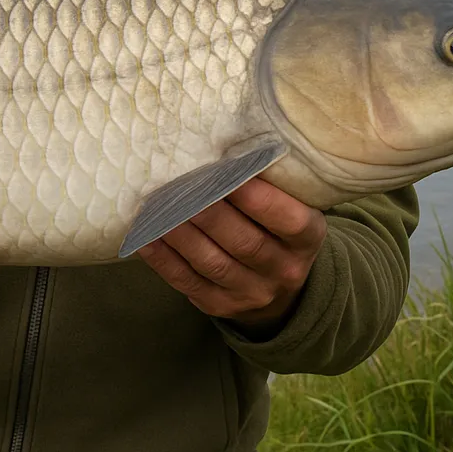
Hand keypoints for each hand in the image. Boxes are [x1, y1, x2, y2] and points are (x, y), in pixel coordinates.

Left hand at [138, 178, 326, 335]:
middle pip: (244, 242)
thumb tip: (221, 146)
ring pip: (212, 263)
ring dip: (181, 234)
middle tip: (180, 183)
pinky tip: (145, 237)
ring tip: (157, 206)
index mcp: (307, 239)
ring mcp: (252, 293)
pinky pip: (188, 282)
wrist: (278, 286)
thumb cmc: (274, 227)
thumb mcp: (291, 206)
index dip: (257, 198)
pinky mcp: (220, 305)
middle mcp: (284, 270)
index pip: (288, 220)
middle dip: (209, 212)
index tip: (227, 169)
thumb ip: (267, 183)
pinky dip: (164, 259)